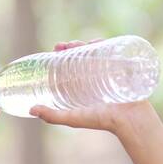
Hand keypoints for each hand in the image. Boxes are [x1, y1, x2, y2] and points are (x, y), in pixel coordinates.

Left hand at [29, 39, 156, 134]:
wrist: (131, 121)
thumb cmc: (102, 121)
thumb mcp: (73, 118)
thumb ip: (52, 116)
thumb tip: (31, 109)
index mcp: (86, 84)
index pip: (73, 63)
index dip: (64, 55)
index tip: (55, 49)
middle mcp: (98, 75)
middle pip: (85, 55)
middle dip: (74, 46)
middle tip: (64, 45)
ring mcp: (112, 71)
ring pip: (98, 51)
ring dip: (88, 43)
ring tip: (79, 43)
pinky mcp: (125, 68)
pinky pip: (116, 52)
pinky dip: (107, 44)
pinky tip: (98, 42)